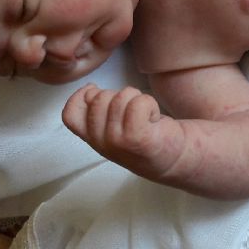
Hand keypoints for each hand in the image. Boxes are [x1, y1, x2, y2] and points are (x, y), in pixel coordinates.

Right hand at [62, 83, 184, 179]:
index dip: (80, 96)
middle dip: (118, 94)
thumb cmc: (147, 136)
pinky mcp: (138, 138)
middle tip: (133, 110)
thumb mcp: (116, 127)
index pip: (70, 115)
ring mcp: (118, 142)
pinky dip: (149, 103)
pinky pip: (139, 102)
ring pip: (120, 97)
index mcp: (94, 140)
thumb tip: (90, 89)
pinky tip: (154, 118)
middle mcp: (102, 144)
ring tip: (145, 115)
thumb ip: (100, 112)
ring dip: (137, 98)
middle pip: (98, 99)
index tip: (95, 90)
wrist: (177, 159)